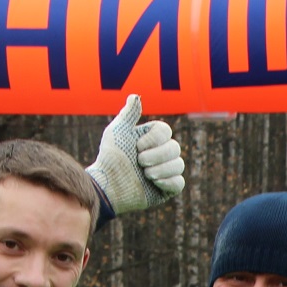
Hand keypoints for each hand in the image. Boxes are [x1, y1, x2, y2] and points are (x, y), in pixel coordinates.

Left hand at [86, 95, 185, 214]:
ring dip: (160, 169)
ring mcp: (164, 172)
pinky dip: (168, 181)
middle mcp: (159, 154)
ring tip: (145, 174)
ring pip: (178, 164)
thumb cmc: (110, 158)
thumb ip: (128, 114)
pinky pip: (179, 183)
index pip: (166, 131)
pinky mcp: (166, 189)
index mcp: (150, 139)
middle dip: (156, 155)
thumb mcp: (117, 132)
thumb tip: (135, 96)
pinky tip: (153, 183)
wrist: (107, 186)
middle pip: (175, 147)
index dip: (154, 139)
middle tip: (139, 162)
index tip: (137, 146)